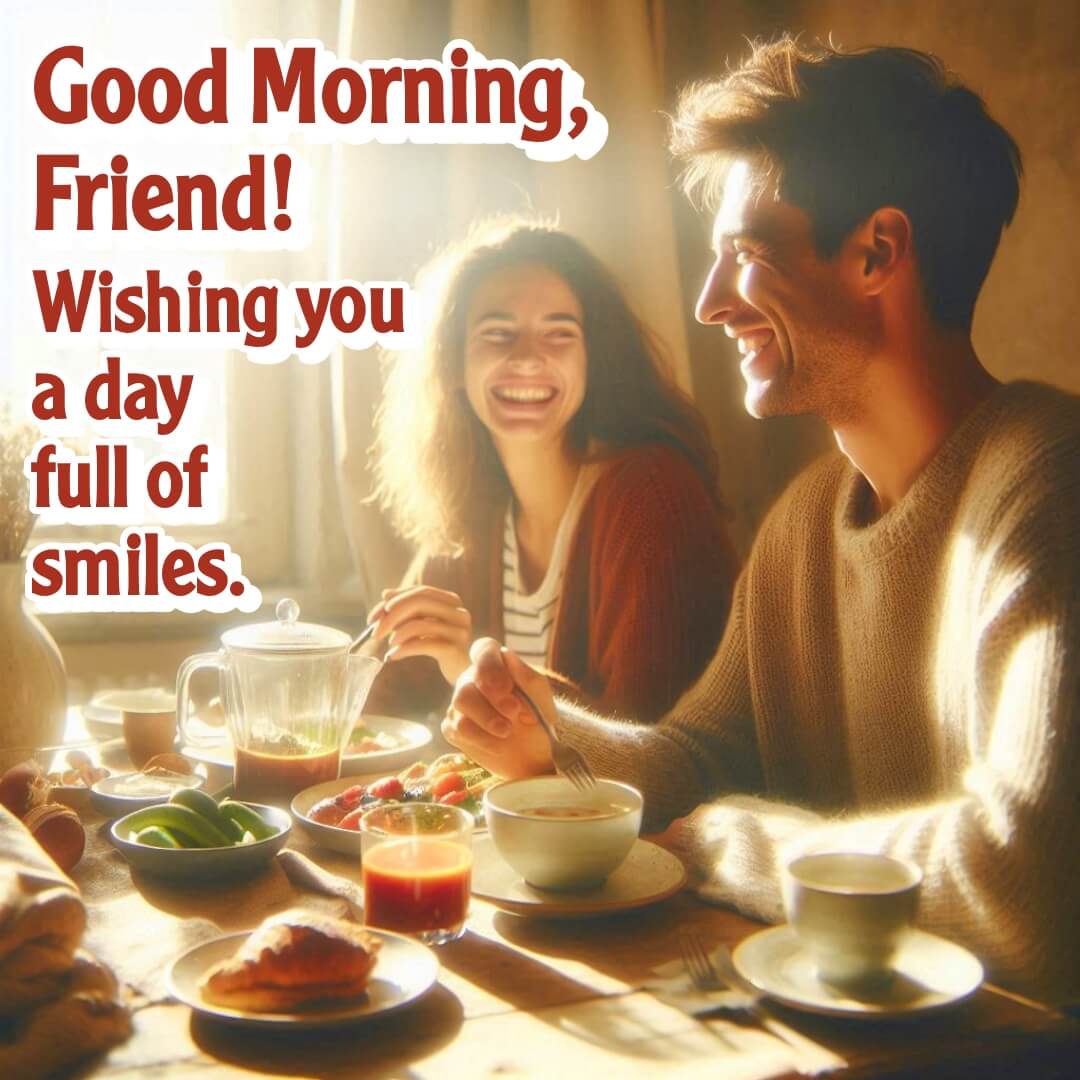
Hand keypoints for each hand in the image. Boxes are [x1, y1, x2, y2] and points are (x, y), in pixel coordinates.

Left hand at [367, 585, 472, 684]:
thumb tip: (385, 593)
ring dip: (398, 634)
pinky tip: (393, 656)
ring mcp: (459, 630)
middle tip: (375, 632)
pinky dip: (404, 649)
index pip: (420, 592)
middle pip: (420, 602)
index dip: (394, 600)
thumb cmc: (440, 647)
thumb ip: (407, 609)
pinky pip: (424, 644)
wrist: (463, 673)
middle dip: (392, 616)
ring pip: (421, 624)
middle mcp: (459, 612)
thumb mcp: (423, 624)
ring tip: (389, 645)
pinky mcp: (455, 649)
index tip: (373, 617)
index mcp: (451, 601)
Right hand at [442, 638, 554, 778]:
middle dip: (492, 700)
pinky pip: (457, 729)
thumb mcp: (542, 698)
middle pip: (467, 683)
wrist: (531, 755)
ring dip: (486, 720)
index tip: (507, 688)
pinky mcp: (453, 727)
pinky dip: (481, 739)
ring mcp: (460, 703)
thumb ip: (527, 677)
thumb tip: (508, 654)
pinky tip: (498, 746)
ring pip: (460, 704)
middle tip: (514, 713)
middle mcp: (472, 679)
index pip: (483, 649)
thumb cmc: (537, 718)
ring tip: (507, 731)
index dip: (491, 666)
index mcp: (494, 664)